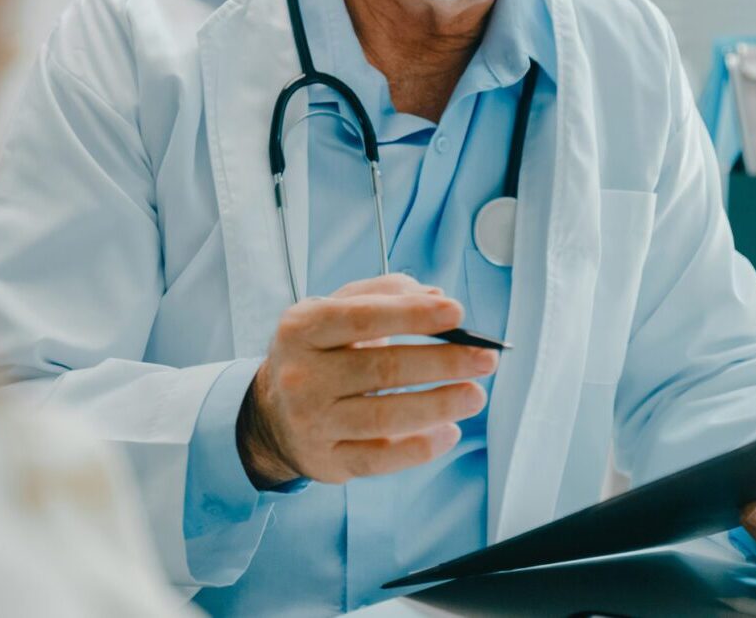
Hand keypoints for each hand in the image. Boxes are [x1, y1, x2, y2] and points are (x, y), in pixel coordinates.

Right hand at [236, 274, 498, 487]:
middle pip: (382, 369)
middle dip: (442, 362)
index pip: (362, 317)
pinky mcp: (326, 461)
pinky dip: (420, 447)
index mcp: (303, 328)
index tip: (456, 312)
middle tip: (485, 358)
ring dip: (440, 405)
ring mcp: (312, 423)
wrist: (270, 414)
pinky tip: (449, 431)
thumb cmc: (317, 352)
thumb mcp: (334, 310)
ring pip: (385, 417)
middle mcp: (302, 375)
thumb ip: (383, 294)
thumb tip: (435, 297)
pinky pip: (380, 459)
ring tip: (475, 395)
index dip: (412, 315)